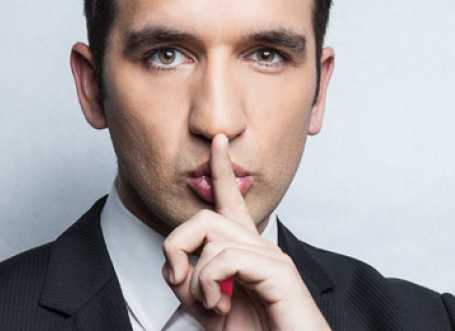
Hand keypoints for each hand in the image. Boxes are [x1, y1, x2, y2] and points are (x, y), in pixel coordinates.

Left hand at [162, 134, 330, 330]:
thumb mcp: (210, 311)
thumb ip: (192, 285)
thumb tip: (176, 267)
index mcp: (246, 253)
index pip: (231, 203)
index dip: (221, 172)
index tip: (217, 143)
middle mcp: (260, 247)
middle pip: (205, 217)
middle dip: (176, 245)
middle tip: (178, 281)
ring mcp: (271, 257)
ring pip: (211, 237)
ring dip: (196, 280)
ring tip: (213, 306)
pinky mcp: (279, 271)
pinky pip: (225, 258)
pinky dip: (209, 284)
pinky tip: (221, 307)